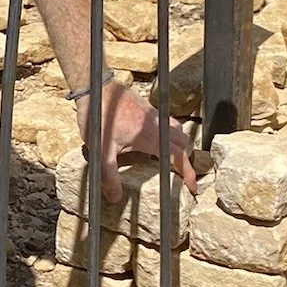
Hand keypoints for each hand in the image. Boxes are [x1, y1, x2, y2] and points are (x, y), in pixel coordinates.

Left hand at [77, 78, 197, 203]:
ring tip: (170, 157)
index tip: (192, 186)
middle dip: (186, 159)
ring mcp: (153, 114)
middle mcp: (157, 124)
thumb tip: (115, 198)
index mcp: (151, 136)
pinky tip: (152, 140)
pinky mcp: (146, 108)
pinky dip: (168, 133)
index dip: (188, 173)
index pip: (179, 157)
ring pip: (177, 129)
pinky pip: (166, 121)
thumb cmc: (98, 118)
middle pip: (183, 142)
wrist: (95, 88)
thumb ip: (109, 177)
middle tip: (181, 173)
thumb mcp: (101, 152)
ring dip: (178, 143)